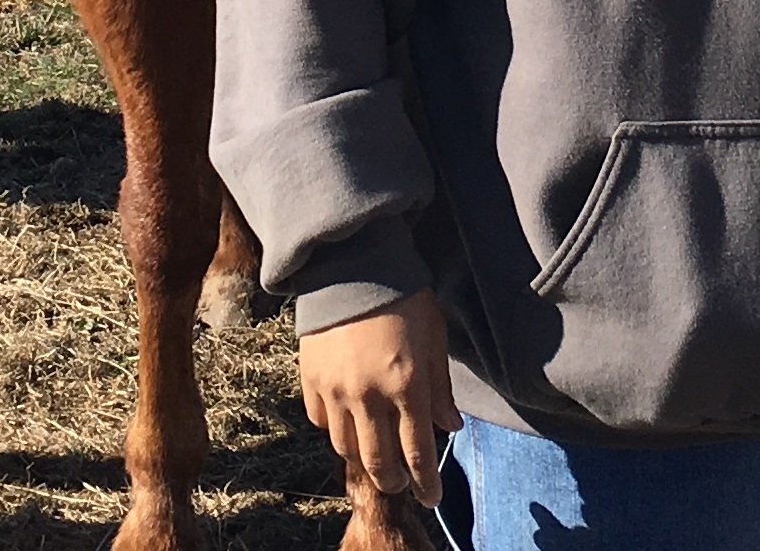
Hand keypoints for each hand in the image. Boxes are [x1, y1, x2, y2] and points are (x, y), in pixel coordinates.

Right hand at [298, 288, 460, 507]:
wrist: (352, 262)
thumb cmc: (403, 296)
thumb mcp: (434, 338)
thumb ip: (440, 388)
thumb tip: (450, 426)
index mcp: (406, 386)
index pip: (418, 453)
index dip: (426, 483)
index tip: (431, 498)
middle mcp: (368, 395)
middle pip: (378, 462)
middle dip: (393, 480)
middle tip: (401, 483)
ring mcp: (334, 389)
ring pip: (345, 447)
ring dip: (362, 458)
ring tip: (374, 455)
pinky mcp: (310, 377)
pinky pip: (318, 420)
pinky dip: (333, 428)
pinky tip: (346, 421)